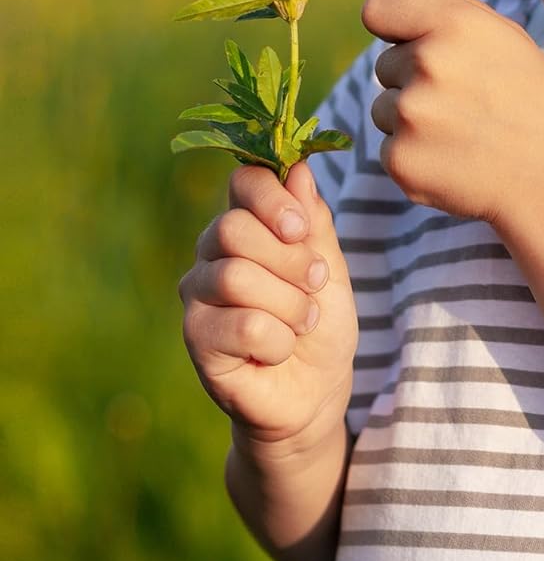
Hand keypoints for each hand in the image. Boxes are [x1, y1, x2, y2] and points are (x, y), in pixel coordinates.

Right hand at [177, 161, 357, 449]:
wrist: (315, 391)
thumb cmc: (320, 324)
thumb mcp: (330, 268)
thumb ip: (313, 222)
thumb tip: (298, 169)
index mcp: (246, 226)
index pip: (242, 182)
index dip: (273, 197)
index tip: (302, 227)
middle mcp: (212, 255)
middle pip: (233, 228)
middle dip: (290, 259)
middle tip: (315, 284)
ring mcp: (198, 297)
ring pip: (236, 277)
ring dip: (289, 304)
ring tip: (302, 323)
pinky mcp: (197, 340)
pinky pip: (242, 326)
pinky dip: (278, 340)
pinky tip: (279, 351)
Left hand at [362, 0, 543, 224]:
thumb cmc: (532, 101)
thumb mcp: (509, 38)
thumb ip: (458, 4)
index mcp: (452, 24)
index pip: (377, 9)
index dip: (392, 26)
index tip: (407, 41)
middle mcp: (426, 63)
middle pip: (383, 64)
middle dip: (411, 80)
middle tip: (460, 101)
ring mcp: (410, 114)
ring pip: (383, 108)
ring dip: (410, 120)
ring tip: (460, 132)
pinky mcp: (400, 159)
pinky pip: (388, 148)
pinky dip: (413, 156)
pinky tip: (453, 159)